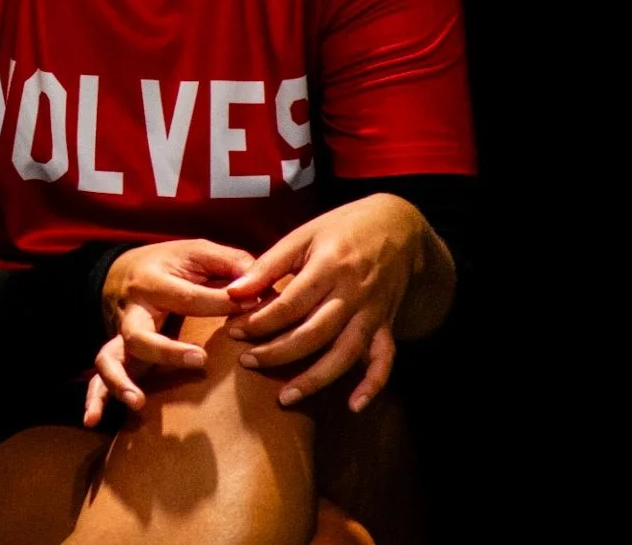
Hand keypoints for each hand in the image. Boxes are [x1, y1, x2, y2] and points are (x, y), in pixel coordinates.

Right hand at [81, 238, 254, 425]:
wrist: (126, 268)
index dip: (223, 303)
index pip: (189, 298)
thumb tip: (257, 285)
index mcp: (153, 282)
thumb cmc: (171, 263)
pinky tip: (93, 420)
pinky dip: (94, 399)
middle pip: (140, 333)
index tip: (252, 308)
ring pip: (110, 358)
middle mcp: (132, 310)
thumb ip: (231, 263)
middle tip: (200, 359)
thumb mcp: (199, 252)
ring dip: (120, 382)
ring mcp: (120, 335)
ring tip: (138, 402)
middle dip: (167, 351)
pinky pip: (99, 378)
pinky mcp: (117, 354)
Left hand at [224, 194, 428, 412]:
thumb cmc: (341, 229)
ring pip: (345, 353)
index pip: (291, 303)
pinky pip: (385, 360)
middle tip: (247, 362)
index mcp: (330, 266)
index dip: (260, 320)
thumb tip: (233, 292)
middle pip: (314, 333)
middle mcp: (354, 293)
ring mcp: (374, 312)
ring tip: (285, 398)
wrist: (398, 226)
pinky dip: (372, 385)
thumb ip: (269, 265)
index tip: (233, 330)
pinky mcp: (388, 325)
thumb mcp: (303, 235)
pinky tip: (353, 406)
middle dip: (278, 352)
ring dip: (315, 379)